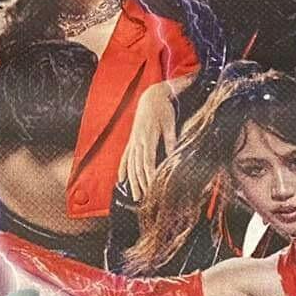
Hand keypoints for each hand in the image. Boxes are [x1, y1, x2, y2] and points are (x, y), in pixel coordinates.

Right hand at [119, 82, 178, 202]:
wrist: (150, 97)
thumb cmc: (163, 109)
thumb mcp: (170, 123)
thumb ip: (171, 139)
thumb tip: (174, 156)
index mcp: (148, 137)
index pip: (148, 161)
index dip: (149, 175)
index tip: (153, 187)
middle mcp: (137, 141)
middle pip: (137, 167)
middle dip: (140, 183)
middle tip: (144, 199)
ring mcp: (133, 141)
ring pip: (130, 165)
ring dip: (132, 181)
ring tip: (135, 195)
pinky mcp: (131, 140)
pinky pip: (125, 157)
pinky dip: (123, 169)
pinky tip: (121, 180)